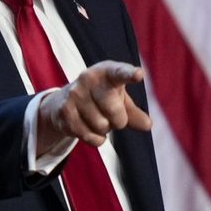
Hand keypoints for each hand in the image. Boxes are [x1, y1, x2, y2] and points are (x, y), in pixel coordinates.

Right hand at [37, 60, 151, 154]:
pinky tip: (88, 128)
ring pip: (102, 126)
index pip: (119, 73)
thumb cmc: (100, 98)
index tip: (139, 75)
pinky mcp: (65, 111)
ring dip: (104, 129)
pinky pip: (92, 137)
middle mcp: (88, 78)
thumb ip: (135, 112)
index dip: (129, 74)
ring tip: (95, 118)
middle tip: (110, 114)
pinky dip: (96, 139)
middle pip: (115, 112)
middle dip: (118, 120)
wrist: (63, 102)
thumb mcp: (119, 100)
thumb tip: (147, 125)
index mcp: (106, 72)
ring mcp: (74, 94)